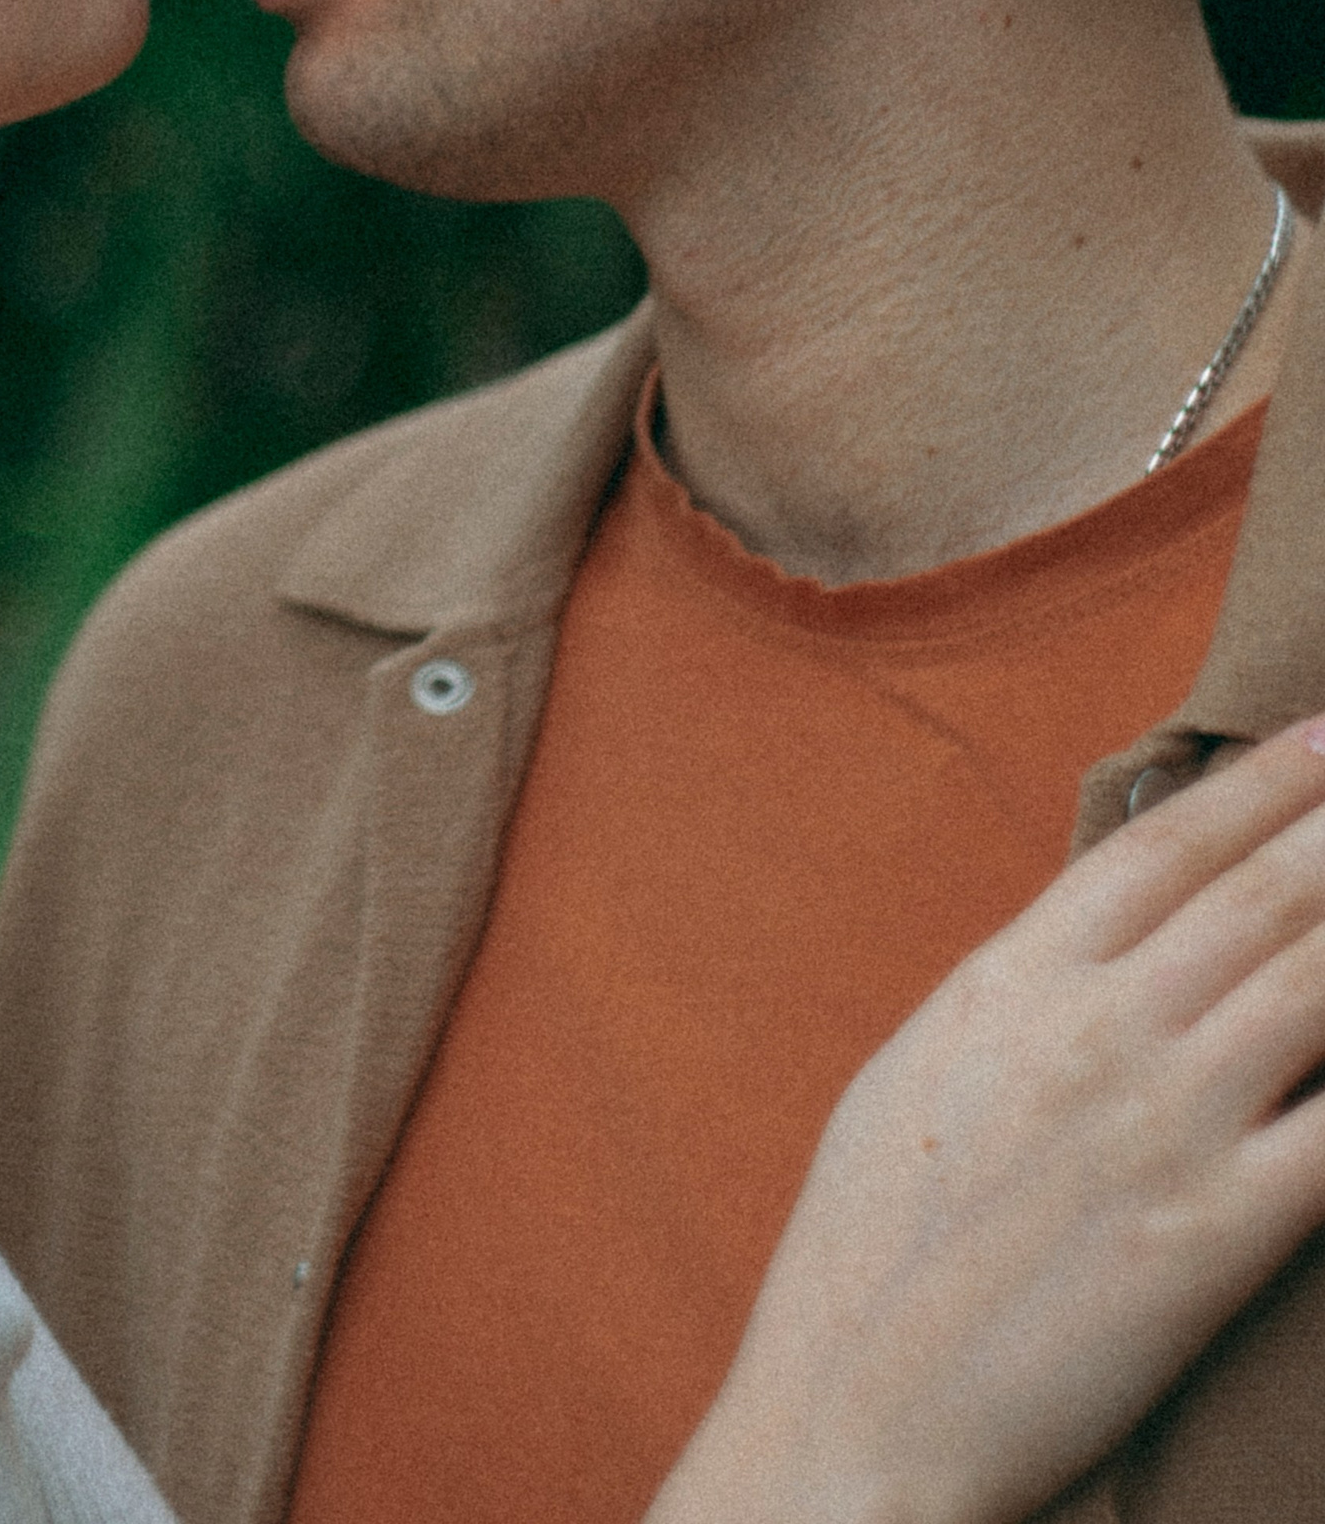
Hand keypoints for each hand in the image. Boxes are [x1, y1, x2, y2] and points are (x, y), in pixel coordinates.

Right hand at [645, 717, 1324, 1523]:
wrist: (859, 1404)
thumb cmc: (869, 1254)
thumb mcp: (918, 1074)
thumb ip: (1012, 999)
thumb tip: (1082, 937)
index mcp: (1010, 980)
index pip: (1163, 847)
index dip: (1258, 784)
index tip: (1321, 734)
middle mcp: (1097, 1027)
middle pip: (1262, 894)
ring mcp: (1166, 1122)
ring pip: (1318, 982)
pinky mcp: (1220, 1231)